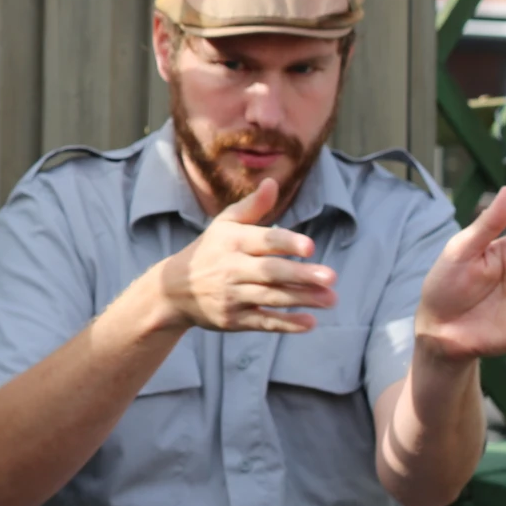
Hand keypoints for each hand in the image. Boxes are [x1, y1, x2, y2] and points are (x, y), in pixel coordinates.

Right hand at [149, 179, 336, 333]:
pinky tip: (310, 322)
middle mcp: (231, 268)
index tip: (311, 247)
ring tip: (331, 298)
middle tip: (331, 276)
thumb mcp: (224, 224)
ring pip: (271, 297)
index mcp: (232, 241)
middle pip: (270, 272)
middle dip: (301, 275)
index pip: (264, 240)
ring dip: (303, 299)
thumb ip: (252, 206)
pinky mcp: (233, 320)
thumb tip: (273, 182)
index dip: (287, 243)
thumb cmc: (209, 250)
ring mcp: (232, 295)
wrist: (173, 290)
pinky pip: (263, 322)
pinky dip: (286, 324)